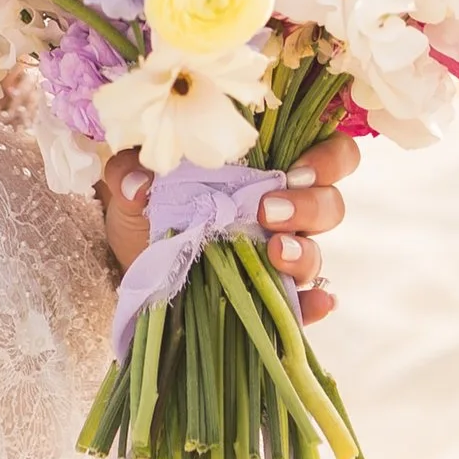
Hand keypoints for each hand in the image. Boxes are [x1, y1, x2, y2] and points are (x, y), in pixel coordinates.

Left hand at [97, 132, 357, 322]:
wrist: (129, 257)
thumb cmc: (145, 204)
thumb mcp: (132, 180)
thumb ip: (131, 169)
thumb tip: (138, 184)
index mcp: (264, 168)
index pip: (328, 154)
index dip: (328, 158)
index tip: (296, 169)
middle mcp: (285, 211)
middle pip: (329, 203)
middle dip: (309, 205)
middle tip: (268, 210)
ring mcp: (280, 256)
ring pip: (317, 252)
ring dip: (303, 252)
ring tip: (274, 250)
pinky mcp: (269, 297)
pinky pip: (304, 303)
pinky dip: (314, 304)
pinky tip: (314, 303)